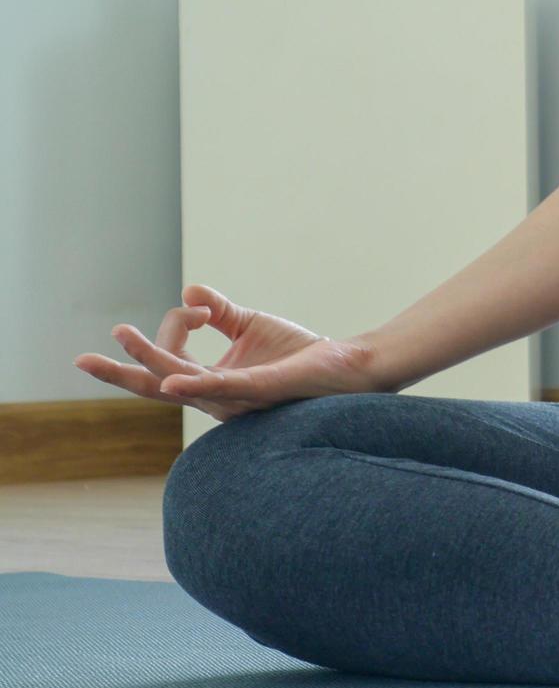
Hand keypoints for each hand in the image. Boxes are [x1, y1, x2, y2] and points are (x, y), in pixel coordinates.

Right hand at [74, 283, 382, 422]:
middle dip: (121, 373)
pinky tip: (171, 382)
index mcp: (212, 383)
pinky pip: (224, 389)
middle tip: (81, 360)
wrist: (346, 367)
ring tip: (120, 340)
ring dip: (150, 363)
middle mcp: (218, 396)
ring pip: (182, 383)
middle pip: (159, 386)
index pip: (171, 358)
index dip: (174, 325)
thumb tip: (188, 289)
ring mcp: (238, 397)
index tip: (202, 307)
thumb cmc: (301, 354)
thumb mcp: (252, 326)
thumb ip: (220, 312)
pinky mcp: (262, 391)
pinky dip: (196, 385)